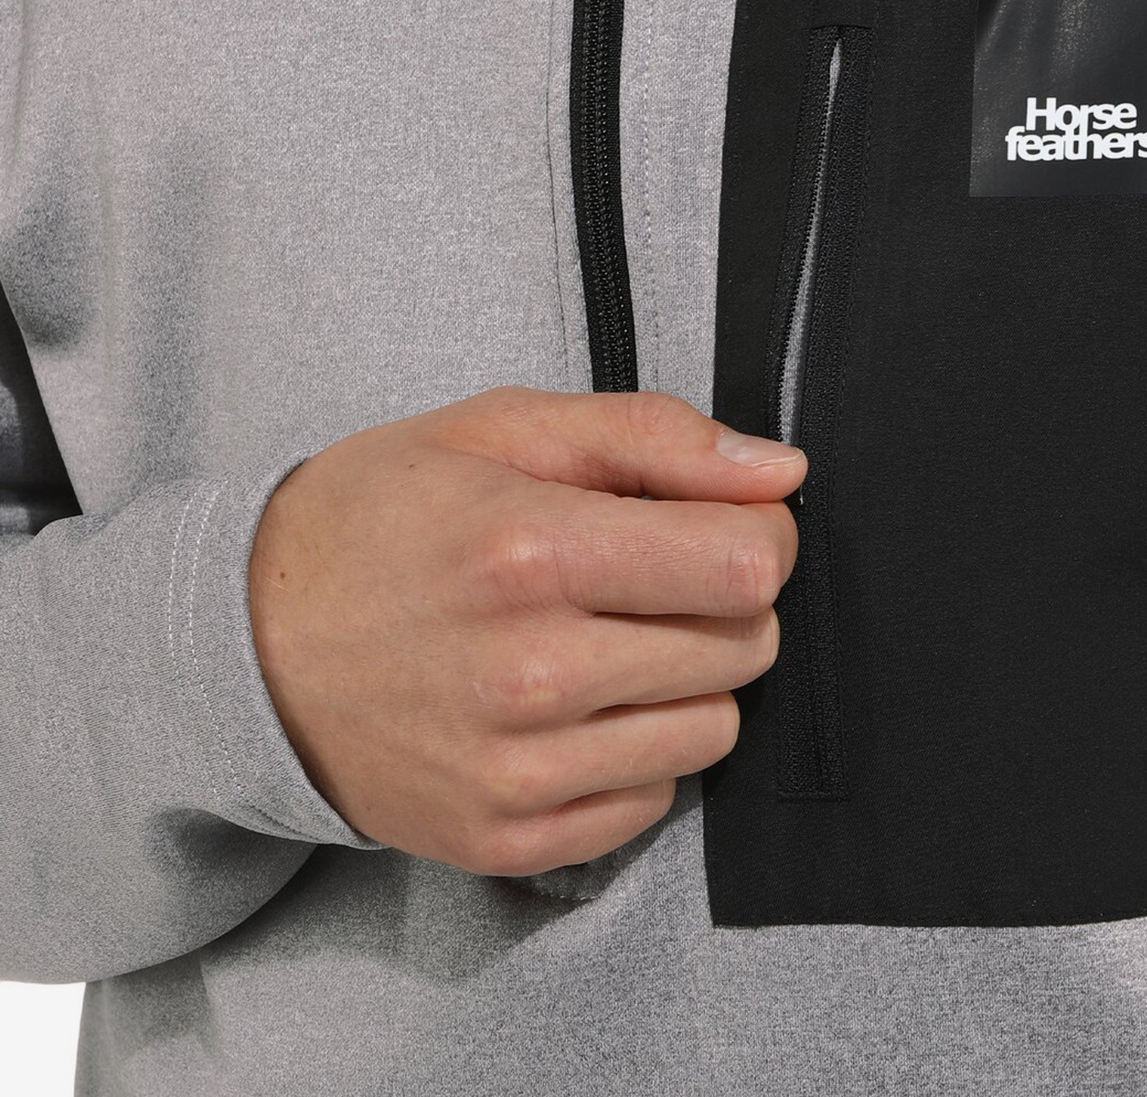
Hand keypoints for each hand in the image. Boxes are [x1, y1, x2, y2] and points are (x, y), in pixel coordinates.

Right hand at [248, 385, 804, 874]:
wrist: (243, 645)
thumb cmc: (381, 517)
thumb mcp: (503, 428)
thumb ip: (654, 437)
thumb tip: (781, 472)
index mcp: (531, 549)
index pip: (746, 564)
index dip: (758, 532)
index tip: (720, 522)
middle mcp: (528, 672)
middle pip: (745, 646)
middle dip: (722, 599)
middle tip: (647, 574)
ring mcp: (515, 770)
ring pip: (713, 730)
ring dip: (685, 678)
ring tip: (605, 637)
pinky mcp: (504, 839)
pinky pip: (654, 803)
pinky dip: (636, 751)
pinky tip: (573, 706)